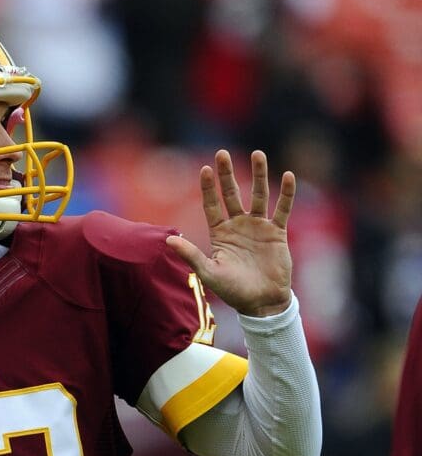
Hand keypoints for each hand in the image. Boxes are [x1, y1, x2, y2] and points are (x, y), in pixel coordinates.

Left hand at [167, 149, 295, 317]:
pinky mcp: (277, 232)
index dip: (208, 188)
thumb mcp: (209, 272)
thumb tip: (168, 241)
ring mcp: (258, 227)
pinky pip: (282, 209)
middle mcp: (238, 225)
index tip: (204, 169)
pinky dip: (285, 193)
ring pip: (259, 195)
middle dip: (227, 174)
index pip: (212, 205)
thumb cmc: (233, 290)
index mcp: (220, 233)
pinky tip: (287, 175)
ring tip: (257, 153)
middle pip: (232, 194)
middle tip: (222, 153)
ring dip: (259, 175)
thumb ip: (190, 255)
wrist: (261, 302)